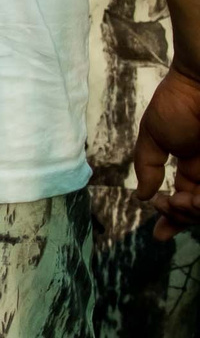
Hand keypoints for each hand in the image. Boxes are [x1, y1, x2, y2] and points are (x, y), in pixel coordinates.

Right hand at [134, 65, 199, 237]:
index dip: (174, 220)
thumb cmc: (178, 101)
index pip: (187, 200)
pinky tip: (187, 198)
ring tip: (176, 202)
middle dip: (179, 217)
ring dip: (189, 213)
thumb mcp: (153, 135)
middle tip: (166, 207)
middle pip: (198, 209)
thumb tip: (142, 196)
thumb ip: (147, 165)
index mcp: (193, 166)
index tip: (158, 235)